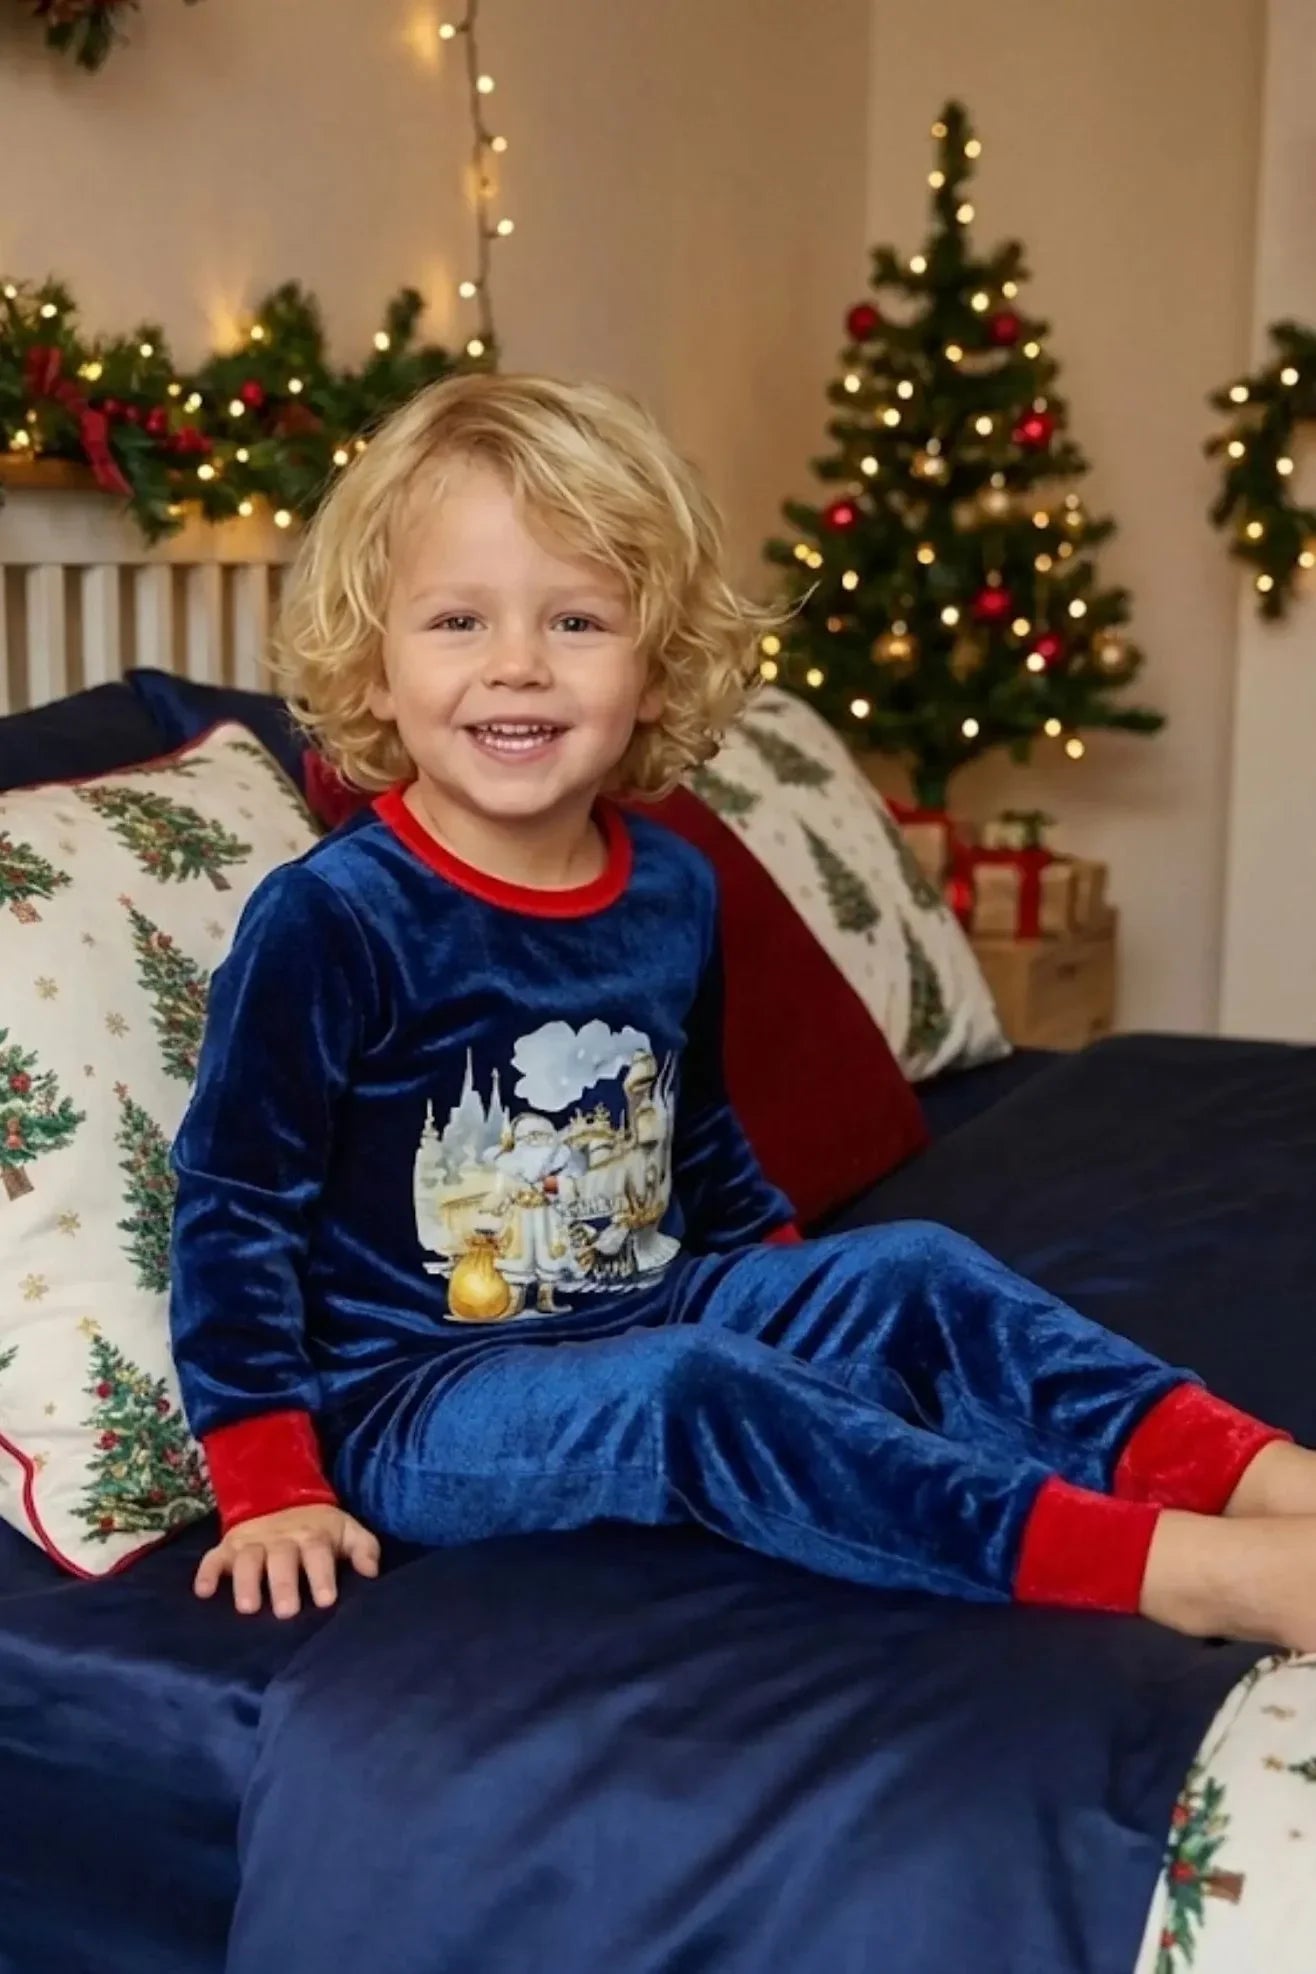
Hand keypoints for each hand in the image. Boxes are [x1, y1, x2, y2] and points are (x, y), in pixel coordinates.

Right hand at [193, 1503, 379, 1618]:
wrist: (279, 1497)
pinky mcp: (228, 1547)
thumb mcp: (347, 1532)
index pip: (318, 1553)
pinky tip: (203, 1592)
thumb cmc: (319, 1530)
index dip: (321, 1575)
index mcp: (312, 1536)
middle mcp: (281, 1540)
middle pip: (281, 1559)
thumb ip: (364, 1549)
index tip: (326, 1599)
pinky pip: (213, 1558)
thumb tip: (372, 1572)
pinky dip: (206, 1573)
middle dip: (283, 1584)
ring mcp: (252, 1543)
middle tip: (286, 1612)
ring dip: (246, 1582)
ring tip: (247, 1607)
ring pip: (248, 1560)